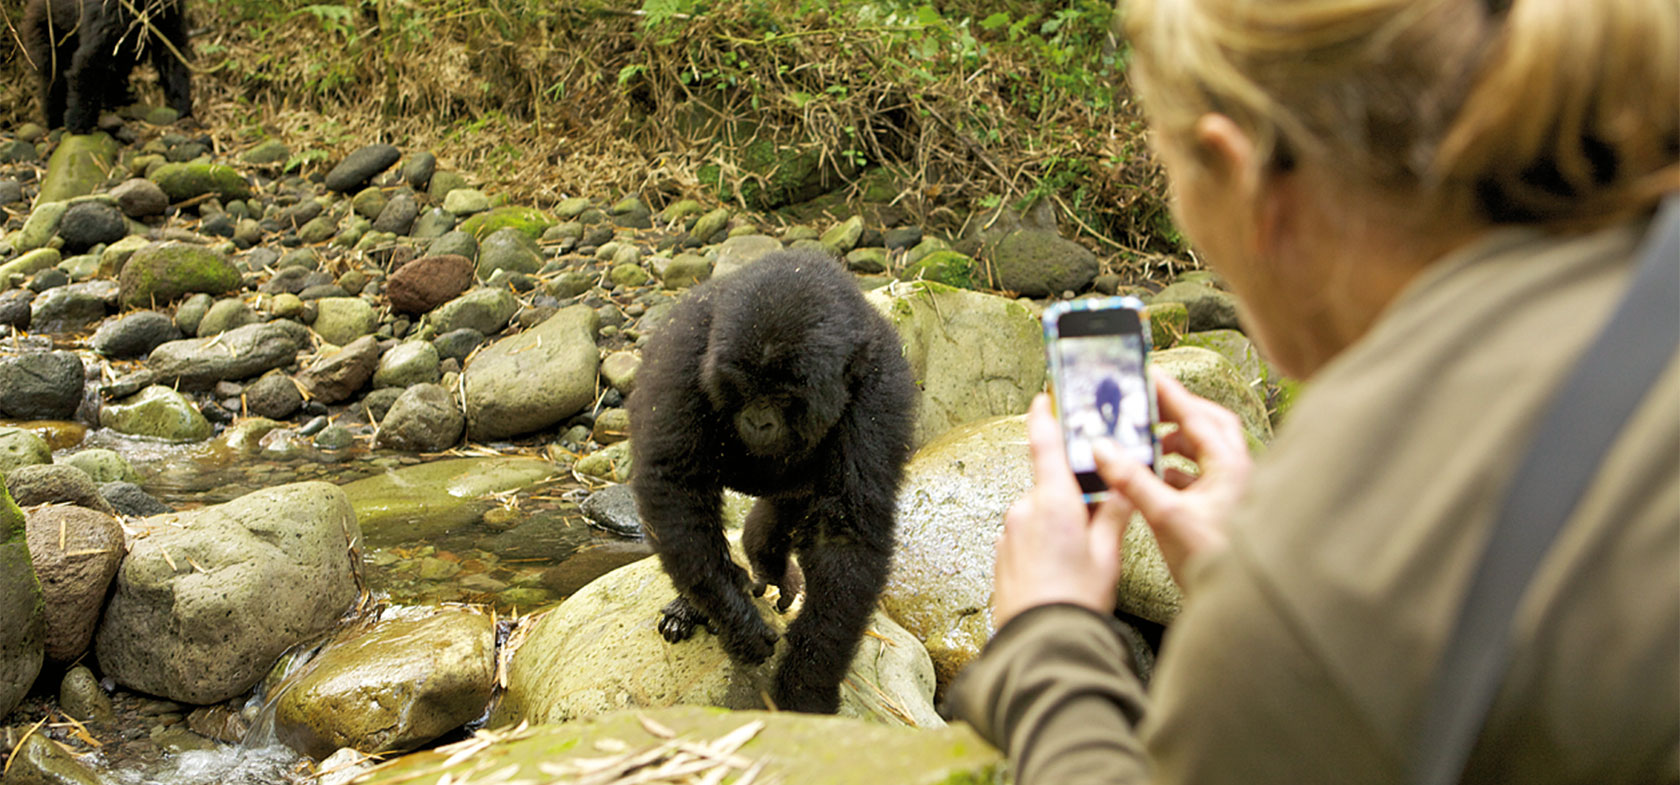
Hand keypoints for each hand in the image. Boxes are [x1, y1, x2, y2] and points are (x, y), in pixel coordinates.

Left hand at [991, 394, 1133, 628]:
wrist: (1040, 641)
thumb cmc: (1076, 599)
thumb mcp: (1108, 553)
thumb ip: (1114, 513)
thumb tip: (1124, 484)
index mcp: (1053, 500)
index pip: (1044, 443)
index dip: (1043, 416)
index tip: (1043, 398)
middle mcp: (1025, 509)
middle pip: (1051, 486)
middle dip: (1073, 497)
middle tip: (1096, 525)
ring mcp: (1009, 531)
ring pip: (1040, 514)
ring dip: (1059, 524)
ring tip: (1078, 560)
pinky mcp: (1001, 552)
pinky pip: (1026, 535)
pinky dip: (1043, 544)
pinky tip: (1059, 571)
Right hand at [1092, 373, 1250, 587]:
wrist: (1235, 602)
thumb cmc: (1211, 560)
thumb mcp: (1165, 516)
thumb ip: (1132, 480)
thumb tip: (1104, 449)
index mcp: (1230, 465)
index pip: (1197, 415)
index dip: (1170, 394)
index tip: (1147, 375)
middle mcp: (1236, 472)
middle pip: (1207, 426)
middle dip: (1176, 414)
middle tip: (1145, 408)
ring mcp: (1232, 490)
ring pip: (1203, 452)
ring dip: (1174, 444)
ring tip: (1145, 444)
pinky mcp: (1223, 509)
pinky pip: (1198, 476)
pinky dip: (1175, 470)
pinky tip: (1153, 478)